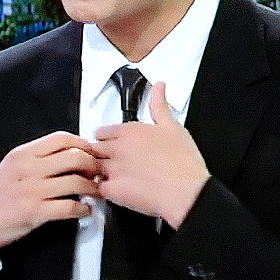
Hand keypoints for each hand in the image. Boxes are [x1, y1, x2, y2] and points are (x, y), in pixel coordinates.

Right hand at [0, 131, 98, 279]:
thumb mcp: (11, 166)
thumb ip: (36, 158)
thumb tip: (67, 152)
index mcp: (23, 154)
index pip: (62, 138)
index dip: (83, 143)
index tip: (91, 151)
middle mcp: (28, 168)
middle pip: (75, 156)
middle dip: (93, 164)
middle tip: (99, 172)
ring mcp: (32, 191)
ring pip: (76, 181)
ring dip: (93, 188)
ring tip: (96, 191)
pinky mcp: (35, 213)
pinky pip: (69, 207)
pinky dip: (83, 209)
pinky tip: (85, 210)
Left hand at [91, 82, 210, 229]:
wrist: (187, 192)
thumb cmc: (183, 162)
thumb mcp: (173, 126)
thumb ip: (160, 105)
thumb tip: (159, 87)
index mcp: (130, 131)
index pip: (102, 131)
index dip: (106, 139)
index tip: (111, 144)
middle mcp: (118, 148)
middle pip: (94, 148)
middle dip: (100, 155)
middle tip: (111, 162)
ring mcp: (113, 169)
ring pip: (92, 167)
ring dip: (98, 172)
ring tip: (112, 178)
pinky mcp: (112, 190)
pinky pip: (96, 188)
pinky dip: (101, 190)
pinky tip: (112, 192)